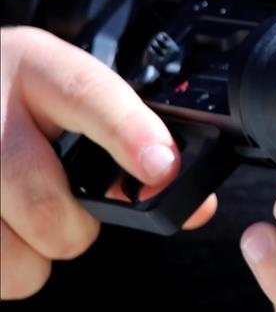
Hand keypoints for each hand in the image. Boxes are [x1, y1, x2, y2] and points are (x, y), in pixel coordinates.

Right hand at [0, 26, 216, 299]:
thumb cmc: (20, 105)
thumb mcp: (69, 99)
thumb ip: (135, 144)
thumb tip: (198, 208)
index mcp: (37, 67)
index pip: (87, 93)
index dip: (129, 133)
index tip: (163, 167)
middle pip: (45, 200)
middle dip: (76, 227)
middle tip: (71, 209)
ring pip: (14, 252)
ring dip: (33, 253)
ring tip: (25, 217)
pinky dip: (5, 267)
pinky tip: (3, 226)